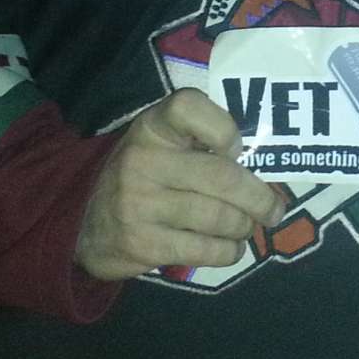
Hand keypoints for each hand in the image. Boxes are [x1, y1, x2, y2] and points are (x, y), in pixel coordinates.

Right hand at [74, 88, 284, 282]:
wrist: (86, 224)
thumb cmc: (143, 176)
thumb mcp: (160, 144)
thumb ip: (199, 142)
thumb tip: (260, 166)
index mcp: (152, 127)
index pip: (189, 107)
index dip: (224, 128)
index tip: (237, 149)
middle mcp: (143, 160)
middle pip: (221, 175)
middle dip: (258, 197)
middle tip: (273, 209)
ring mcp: (139, 203)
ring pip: (218, 217)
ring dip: (244, 227)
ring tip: (246, 228)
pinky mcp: (141, 243)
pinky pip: (203, 249)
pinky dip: (227, 252)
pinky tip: (230, 248)